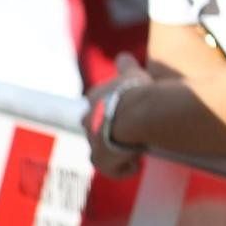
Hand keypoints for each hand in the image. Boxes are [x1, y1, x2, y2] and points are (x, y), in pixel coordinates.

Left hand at [85, 58, 154, 180]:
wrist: (137, 112)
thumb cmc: (137, 91)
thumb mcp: (133, 74)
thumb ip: (126, 67)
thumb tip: (123, 56)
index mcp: (94, 97)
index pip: (98, 105)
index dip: (113, 111)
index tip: (129, 114)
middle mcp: (88, 118)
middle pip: (96, 128)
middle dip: (111, 132)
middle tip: (132, 135)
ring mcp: (91, 141)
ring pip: (102, 150)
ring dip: (118, 152)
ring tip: (136, 151)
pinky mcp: (99, 159)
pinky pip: (111, 169)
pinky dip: (123, 169)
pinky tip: (136, 165)